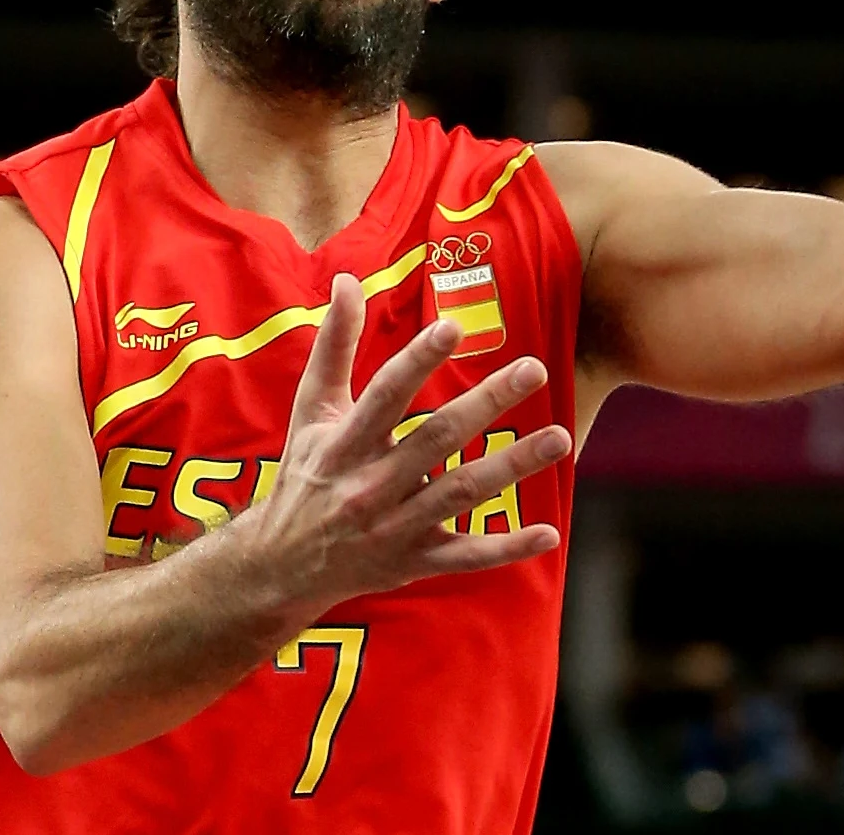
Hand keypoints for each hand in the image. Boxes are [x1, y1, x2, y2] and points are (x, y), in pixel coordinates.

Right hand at [243, 276, 570, 604]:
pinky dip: (507, 548)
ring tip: (559, 437)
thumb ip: (333, 345)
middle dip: (487, 401)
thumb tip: (346, 280)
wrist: (283, 563)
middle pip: (437, 437)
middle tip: (534, 369)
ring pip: (460, 492)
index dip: (418, 360)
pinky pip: (466, 556)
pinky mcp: (414, 560)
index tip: (454, 327)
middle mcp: (370, 484)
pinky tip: (549, 533)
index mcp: (343, 442)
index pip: (385, 394)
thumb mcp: (310, 408)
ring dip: (512, 466)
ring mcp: (395, 526)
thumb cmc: (305, 473)